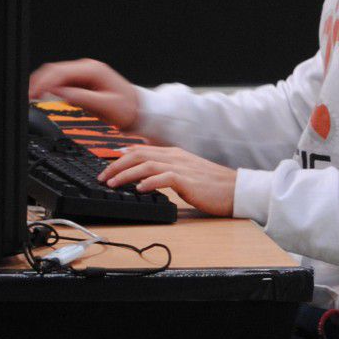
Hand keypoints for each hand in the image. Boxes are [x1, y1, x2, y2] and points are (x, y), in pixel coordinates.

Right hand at [28, 58, 138, 130]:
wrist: (137, 110)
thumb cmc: (126, 108)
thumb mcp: (105, 106)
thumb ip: (81, 98)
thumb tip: (59, 93)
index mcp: (93, 70)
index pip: (61, 72)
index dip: (44, 82)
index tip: (34, 93)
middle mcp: (87, 68)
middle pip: (55, 70)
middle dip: (40, 81)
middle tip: (28, 96)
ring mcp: (84, 73)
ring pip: (56, 74)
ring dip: (44, 83)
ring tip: (32, 96)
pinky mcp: (82, 80)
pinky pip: (62, 81)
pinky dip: (51, 86)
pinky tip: (44, 94)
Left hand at [100, 144, 236, 216]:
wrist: (235, 189)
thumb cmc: (212, 185)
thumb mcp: (186, 174)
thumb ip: (167, 172)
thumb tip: (145, 180)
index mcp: (174, 154)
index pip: (141, 149)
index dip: (121, 156)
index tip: (107, 165)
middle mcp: (175, 156)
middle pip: (139, 154)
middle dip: (117, 165)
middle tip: (103, 177)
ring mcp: (181, 167)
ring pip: (146, 164)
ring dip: (126, 174)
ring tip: (113, 183)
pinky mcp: (187, 180)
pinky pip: (163, 177)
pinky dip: (148, 182)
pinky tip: (138, 189)